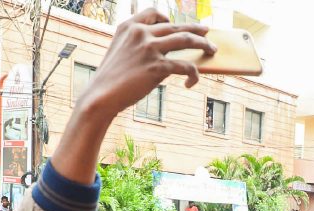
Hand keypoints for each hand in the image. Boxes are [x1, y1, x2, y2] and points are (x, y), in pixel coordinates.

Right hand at [80, 9, 214, 116]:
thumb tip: (155, 49)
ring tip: (212, 50)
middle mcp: (141, 33)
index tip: (176, 23)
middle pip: (176, 26)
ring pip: (186, 39)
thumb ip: (134, 42)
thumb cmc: (110, 78)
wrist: (102, 95)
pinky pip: (185, 66)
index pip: (153, 12)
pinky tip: (191, 82)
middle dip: (195, 29)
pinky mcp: (158, 67)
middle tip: (207, 32)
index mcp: (130, 26)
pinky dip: (193, 74)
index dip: (167, 18)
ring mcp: (150, 48)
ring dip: (203, 44)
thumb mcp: (118, 50)